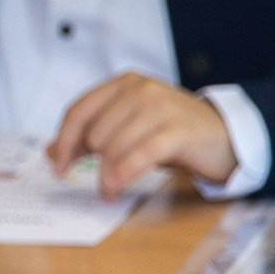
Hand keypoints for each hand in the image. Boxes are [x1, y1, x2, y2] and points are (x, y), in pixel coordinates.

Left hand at [46, 72, 236, 196]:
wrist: (225, 135)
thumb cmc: (170, 131)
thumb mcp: (128, 126)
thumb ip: (90, 134)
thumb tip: (49, 152)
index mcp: (123, 83)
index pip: (78, 111)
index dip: (63, 142)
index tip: (57, 167)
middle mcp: (140, 89)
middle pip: (94, 133)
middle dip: (92, 160)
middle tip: (101, 177)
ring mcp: (160, 107)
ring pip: (113, 146)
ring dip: (106, 175)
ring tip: (109, 190)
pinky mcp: (178, 130)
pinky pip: (138, 156)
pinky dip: (122, 175)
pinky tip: (116, 188)